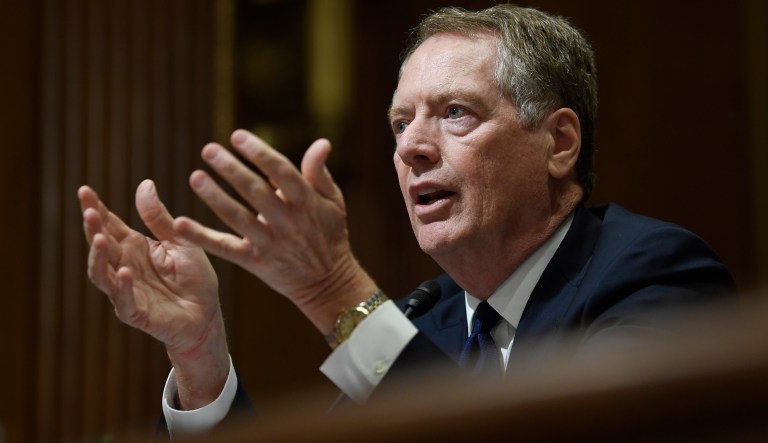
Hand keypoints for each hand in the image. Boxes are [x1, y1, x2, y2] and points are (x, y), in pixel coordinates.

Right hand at [78, 181, 228, 408]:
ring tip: (99, 239)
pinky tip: (123, 272)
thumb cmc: (194, 278)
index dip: (96, 209)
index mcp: (135, 247)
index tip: (84, 190)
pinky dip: (121, 288)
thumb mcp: (180, 242)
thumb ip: (160, 218)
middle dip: (93, 229)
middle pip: (102, 246)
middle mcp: (124, 266)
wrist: (208, 314)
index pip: (110, 225)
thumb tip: (145, 183)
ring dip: (98, 257)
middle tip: (89, 211)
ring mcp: (126, 290)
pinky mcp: (136, 312)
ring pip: (102, 274)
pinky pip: (124, 301)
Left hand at [174, 129, 376, 333]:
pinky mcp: (255, 262)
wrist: (328, 283)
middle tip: (209, 150)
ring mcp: (271, 243)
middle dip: (232, 170)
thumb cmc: (331, 235)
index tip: (238, 135)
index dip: (260, 153)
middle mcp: (288, 222)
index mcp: (307, 203)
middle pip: (256, 192)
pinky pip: (225, 248)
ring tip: (196, 177)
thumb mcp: (333, 202)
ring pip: (239, 218)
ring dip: (216, 198)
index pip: (282, 173)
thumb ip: (320, 172)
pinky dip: (202, 237)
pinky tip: (180, 224)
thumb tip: (322, 142)